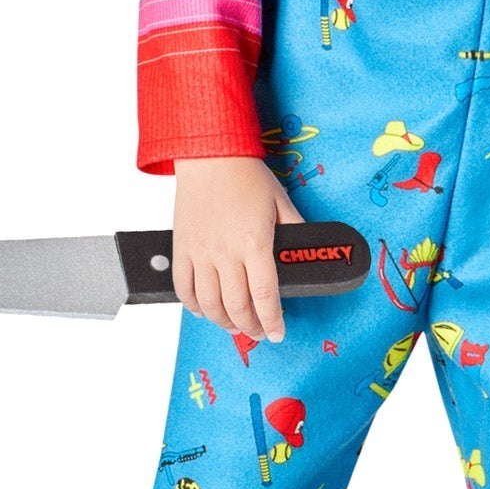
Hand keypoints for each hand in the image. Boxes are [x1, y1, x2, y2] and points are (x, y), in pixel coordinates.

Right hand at [172, 157, 306, 343]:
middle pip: (237, 307)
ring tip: (235, 325)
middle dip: (251, 327)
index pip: (265, 295)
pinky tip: (205, 310)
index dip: (273, 321)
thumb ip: (295, 231)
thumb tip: (307, 251)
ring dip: (224, 322)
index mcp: (255, 242)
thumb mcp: (281, 202)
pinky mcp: (182, 248)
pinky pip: (183, 287)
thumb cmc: (246, 176)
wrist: (210, 155)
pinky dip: (194, 306)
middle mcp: (226, 252)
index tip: (278, 333)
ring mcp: (200, 252)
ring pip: (210, 304)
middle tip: (259, 331)